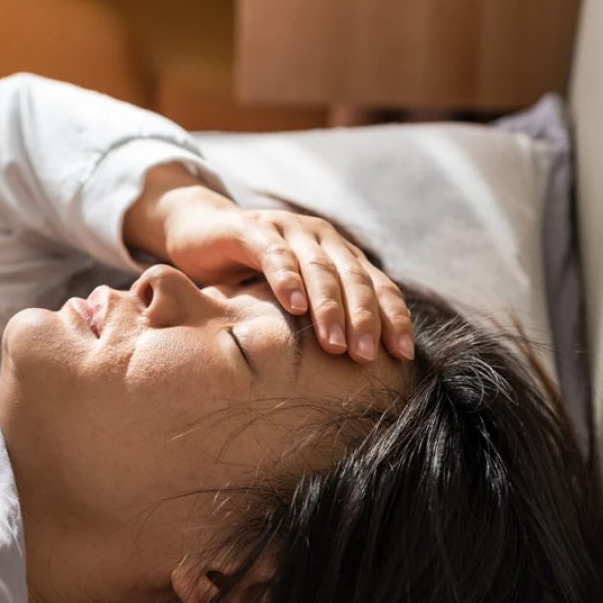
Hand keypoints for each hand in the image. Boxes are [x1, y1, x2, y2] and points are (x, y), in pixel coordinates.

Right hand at [123, 166, 414, 362]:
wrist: (199, 232)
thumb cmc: (249, 276)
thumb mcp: (291, 300)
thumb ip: (319, 322)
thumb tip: (358, 374)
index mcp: (340, 255)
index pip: (378, 286)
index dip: (393, 318)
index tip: (403, 356)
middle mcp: (321, 238)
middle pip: (354, 279)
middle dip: (364, 319)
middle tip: (367, 357)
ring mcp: (288, 229)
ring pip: (319, 268)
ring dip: (329, 308)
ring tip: (335, 345)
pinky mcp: (252, 228)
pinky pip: (274, 254)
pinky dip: (286, 279)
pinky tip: (294, 307)